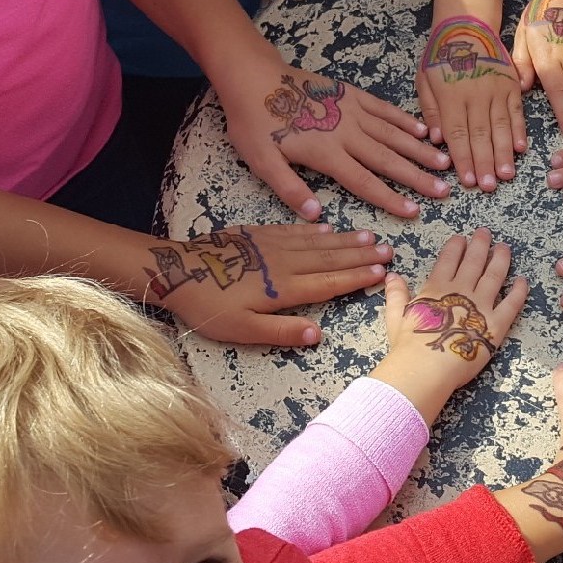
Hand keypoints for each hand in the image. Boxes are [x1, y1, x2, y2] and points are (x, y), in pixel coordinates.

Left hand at [141, 222, 393, 346]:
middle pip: (331, 257)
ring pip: (317, 241)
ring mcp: (272, 245)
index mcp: (285, 288)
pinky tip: (326, 227)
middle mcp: (285, 262)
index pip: (330, 282)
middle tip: (388, 249)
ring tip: (369, 236)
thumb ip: (281, 332)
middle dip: (361, 254)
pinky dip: (314, 229)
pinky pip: (294, 230)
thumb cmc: (208, 306)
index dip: (357, 277)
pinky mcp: (256, 234)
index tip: (382, 272)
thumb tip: (318, 335)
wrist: (174, 271)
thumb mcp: (242, 330)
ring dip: (345, 239)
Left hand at [215, 59, 451, 221]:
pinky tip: (421, 130)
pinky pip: (383, 108)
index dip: (390, 198)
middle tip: (444, 190)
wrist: (254, 76)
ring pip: (392, 133)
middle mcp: (347, 133)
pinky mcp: (351, 93)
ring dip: (419, 149)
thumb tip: (317, 215)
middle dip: (417, 176)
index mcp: (326, 153)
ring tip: (444, 162)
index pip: (364, 182)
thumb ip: (290, 188)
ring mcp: (352, 111)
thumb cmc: (254, 121)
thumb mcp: (262, 161)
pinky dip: (403, 119)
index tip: (414, 211)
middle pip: (388, 159)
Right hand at [370, 228, 528, 420]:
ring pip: (495, 275)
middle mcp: (461, 291)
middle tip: (486, 232)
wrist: (425, 369)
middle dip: (481, 244)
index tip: (462, 237)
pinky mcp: (497, 324)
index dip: (456, 246)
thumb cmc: (409, 346)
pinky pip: (512, 303)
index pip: (449, 259)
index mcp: (436, 288)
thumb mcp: (397, 317)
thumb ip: (397, 295)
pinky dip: (519, 291)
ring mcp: (481, 306)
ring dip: (501, 259)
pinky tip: (523, 280)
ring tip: (505, 247)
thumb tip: (392, 276)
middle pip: (474, 261)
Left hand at [416, 16, 525, 191]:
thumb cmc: (441, 55)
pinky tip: (520, 149)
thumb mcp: (424, 79)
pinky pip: (517, 112)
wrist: (467, 25)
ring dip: (504, 154)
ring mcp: (497, 90)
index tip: (466, 181)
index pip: (457, 133)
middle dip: (485, 163)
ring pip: (501, 126)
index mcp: (451, 95)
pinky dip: (519, 131)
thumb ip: (431, 110)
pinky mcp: (512, 85)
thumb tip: (437, 139)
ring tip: (506, 175)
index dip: (463, 158)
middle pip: (481, 134)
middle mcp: (476, 94)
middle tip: (489, 186)